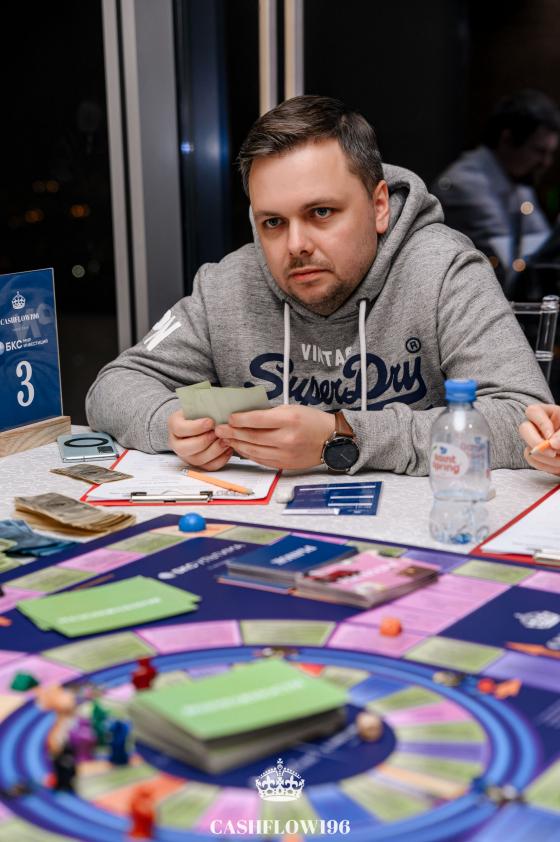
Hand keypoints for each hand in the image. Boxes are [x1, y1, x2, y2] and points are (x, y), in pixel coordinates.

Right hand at [167, 410, 232, 469]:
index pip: (180, 428)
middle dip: (204, 441)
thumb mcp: (199, 406)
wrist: (200, 421)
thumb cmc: (201, 412)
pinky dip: (220, 459)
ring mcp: (186, 455)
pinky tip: (228, 449)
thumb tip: (218, 409)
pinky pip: (208, 466)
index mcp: (174, 425)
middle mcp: (176, 443)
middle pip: (185, 448)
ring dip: (214, 451)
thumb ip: (205, 408)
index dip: (196, 427)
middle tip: (217, 433)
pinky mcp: (198, 464)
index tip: (210, 421)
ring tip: (225, 441)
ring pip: (198, 459)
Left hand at [215, 405, 335, 469]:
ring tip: (226, 439)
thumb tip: (246, 417)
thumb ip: (270, 414)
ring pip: (253, 450)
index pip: (256, 420)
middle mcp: (286, 438)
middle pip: (251, 437)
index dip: (239, 420)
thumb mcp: (292, 409)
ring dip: (237, 444)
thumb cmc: (312, 421)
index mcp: (288, 420)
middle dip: (232, 433)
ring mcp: (285, 454)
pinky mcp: (284, 464)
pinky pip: (260, 460)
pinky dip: (248, 454)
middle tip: (219, 429)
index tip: (229, 418)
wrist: (332, 440)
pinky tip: (240, 448)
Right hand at [519, 403, 559, 475]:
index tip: (552, 437)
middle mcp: (538, 426)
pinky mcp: (535, 454)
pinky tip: (558, 466)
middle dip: (537, 443)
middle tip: (553, 453)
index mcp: (549, 413)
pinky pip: (532, 460)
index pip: (533, 411)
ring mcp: (535, 440)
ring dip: (547, 459)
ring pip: (529, 449)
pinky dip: (546, 466)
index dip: (541, 424)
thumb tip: (552, 444)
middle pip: (524, 429)